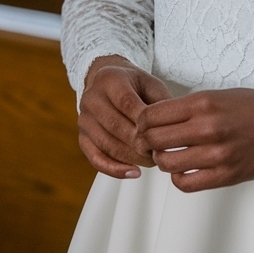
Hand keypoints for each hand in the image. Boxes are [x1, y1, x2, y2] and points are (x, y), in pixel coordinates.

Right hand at [79, 56, 171, 178]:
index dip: (144, 121)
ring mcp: (84, 119)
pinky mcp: (82, 138)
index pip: (126, 102)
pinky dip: (115, 169)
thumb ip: (161, 102)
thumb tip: (171, 128)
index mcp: (110, 79)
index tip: (162, 134)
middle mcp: (92, 98)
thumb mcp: (151, 84)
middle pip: (115, 126)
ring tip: (152, 162)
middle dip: (140, 143)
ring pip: (107, 144)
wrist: (107, 82)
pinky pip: (96, 159)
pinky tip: (133, 173)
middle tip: (160, 153)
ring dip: (132, 158)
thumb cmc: (134, 85)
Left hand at [136, 87, 253, 192]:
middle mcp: (208, 127)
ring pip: (167, 163)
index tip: (143, 125)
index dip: (141, 122)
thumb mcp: (220, 95)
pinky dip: (178, 178)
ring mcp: (217, 154)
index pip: (152, 115)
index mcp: (204, 102)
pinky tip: (184, 170)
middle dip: (145, 142)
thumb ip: (190, 107)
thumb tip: (158, 120)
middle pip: (154, 139)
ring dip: (162, 160)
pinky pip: (186, 183)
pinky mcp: (226, 175)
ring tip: (169, 156)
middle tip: (149, 143)